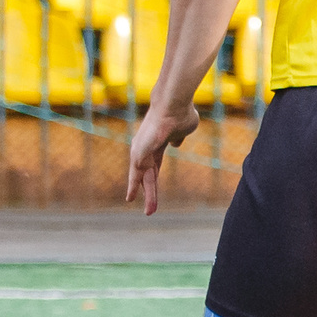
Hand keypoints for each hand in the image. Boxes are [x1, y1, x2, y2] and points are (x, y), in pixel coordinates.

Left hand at [125, 99, 199, 215]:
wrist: (173, 104)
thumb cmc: (181, 114)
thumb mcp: (183, 130)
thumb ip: (179, 137)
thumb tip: (176, 142)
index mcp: (157, 143)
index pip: (154, 166)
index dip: (152, 178)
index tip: (149, 188)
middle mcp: (145, 148)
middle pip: (148, 176)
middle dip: (149, 193)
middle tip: (149, 211)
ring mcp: (140, 150)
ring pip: (144, 178)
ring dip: (148, 196)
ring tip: (150, 213)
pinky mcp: (138, 152)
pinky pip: (137, 175)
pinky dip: (135, 187)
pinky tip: (133, 197)